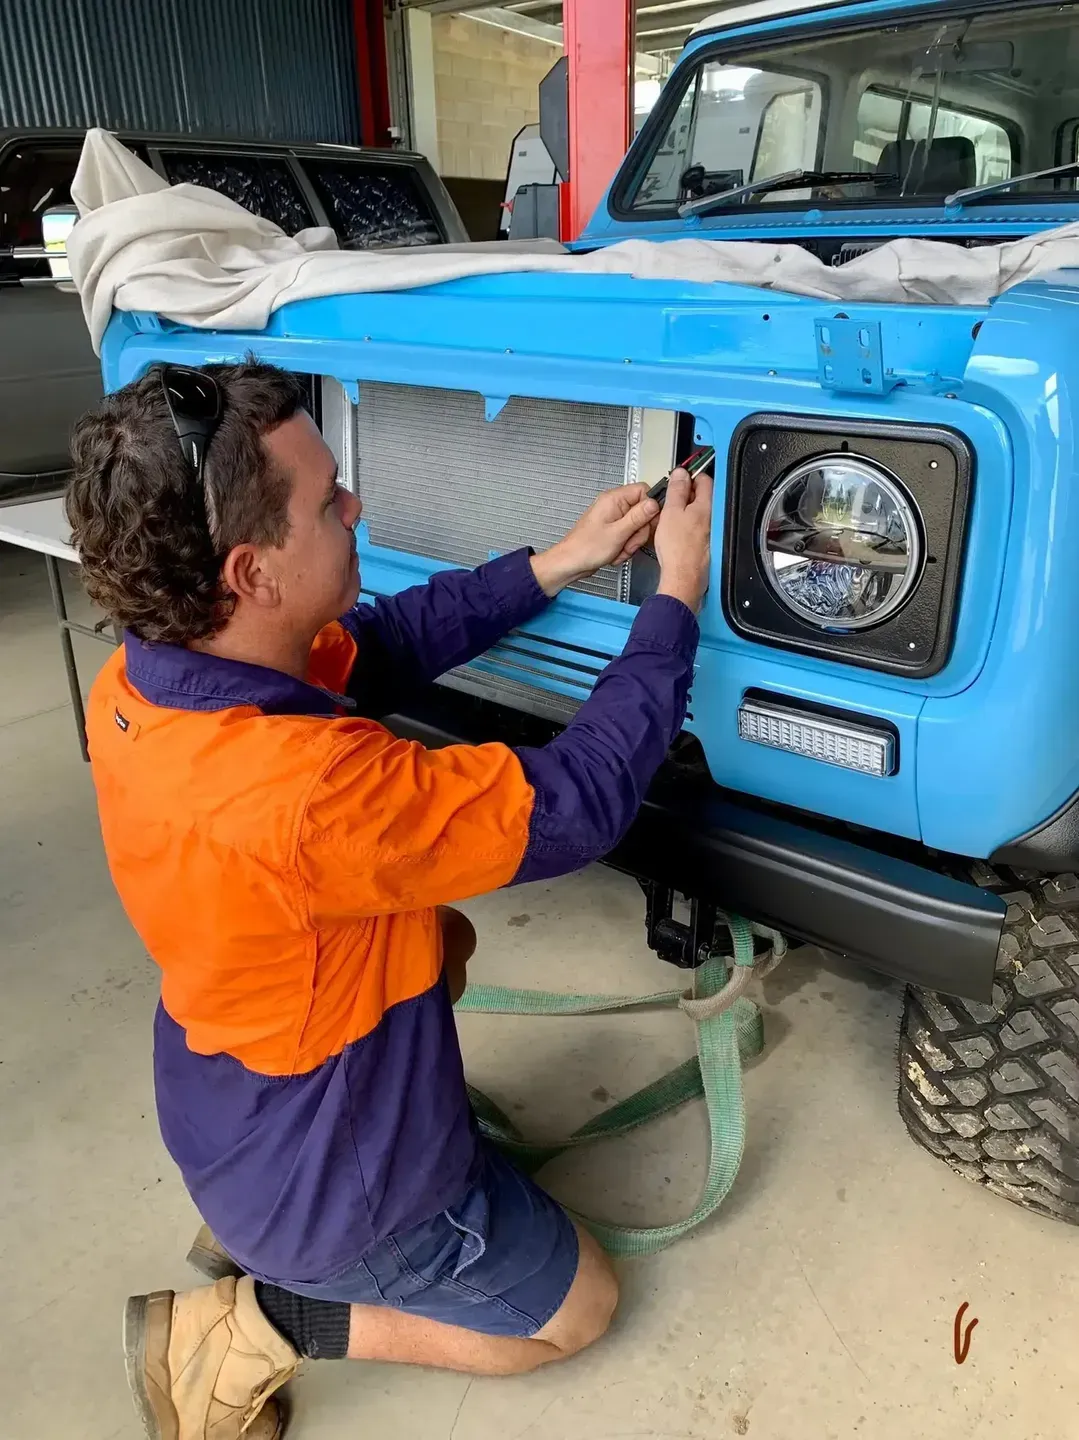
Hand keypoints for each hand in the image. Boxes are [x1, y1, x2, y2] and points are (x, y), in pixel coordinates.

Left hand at [530, 483, 660, 597]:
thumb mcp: (618, 532)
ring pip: (638, 526)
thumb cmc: (586, 548)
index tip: (648, 523)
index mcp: (614, 499)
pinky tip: (617, 552)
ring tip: (621, 549)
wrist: (571, 563)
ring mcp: (614, 517)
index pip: (644, 491)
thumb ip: (638, 516)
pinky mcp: (613, 529)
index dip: (650, 507)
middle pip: (643, 511)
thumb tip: (654, 503)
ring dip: (633, 541)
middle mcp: (614, 505)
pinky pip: (630, 535)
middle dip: (640, 530)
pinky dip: (626, 546)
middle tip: (630, 541)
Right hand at [654, 468, 712, 613]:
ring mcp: (713, 530)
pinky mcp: (708, 542)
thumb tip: (681, 473)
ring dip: (687, 510)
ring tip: (672, 518)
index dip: (690, 476)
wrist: (682, 576)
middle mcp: (715, 516)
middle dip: (687, 494)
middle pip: (703, 494)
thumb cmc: (679, 550)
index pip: (704, 478)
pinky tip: (678, 532)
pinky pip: (698, 526)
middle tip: (672, 500)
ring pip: (700, 511)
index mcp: (708, 504)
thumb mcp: (671, 512)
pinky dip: (689, 525)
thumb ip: (677, 490)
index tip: (679, 479)